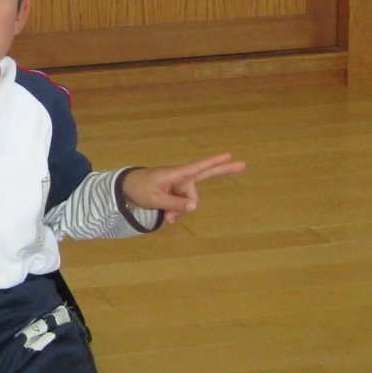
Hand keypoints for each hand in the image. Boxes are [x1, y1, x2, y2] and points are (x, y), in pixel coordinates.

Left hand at [121, 154, 244, 223]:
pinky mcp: (177, 194)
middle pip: (206, 176)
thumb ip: (175, 204)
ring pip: (190, 202)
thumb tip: (195, 206)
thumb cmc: (140, 189)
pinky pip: (184, 206)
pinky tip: (168, 216)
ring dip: (181, 211)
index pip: (198, 167)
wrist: (127, 189)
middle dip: (224, 171)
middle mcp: (182, 178)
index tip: (229, 155)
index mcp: (177, 174)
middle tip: (244, 164)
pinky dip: (177, 213)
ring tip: (166, 217)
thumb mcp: (155, 199)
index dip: (214, 162)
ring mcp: (180, 186)